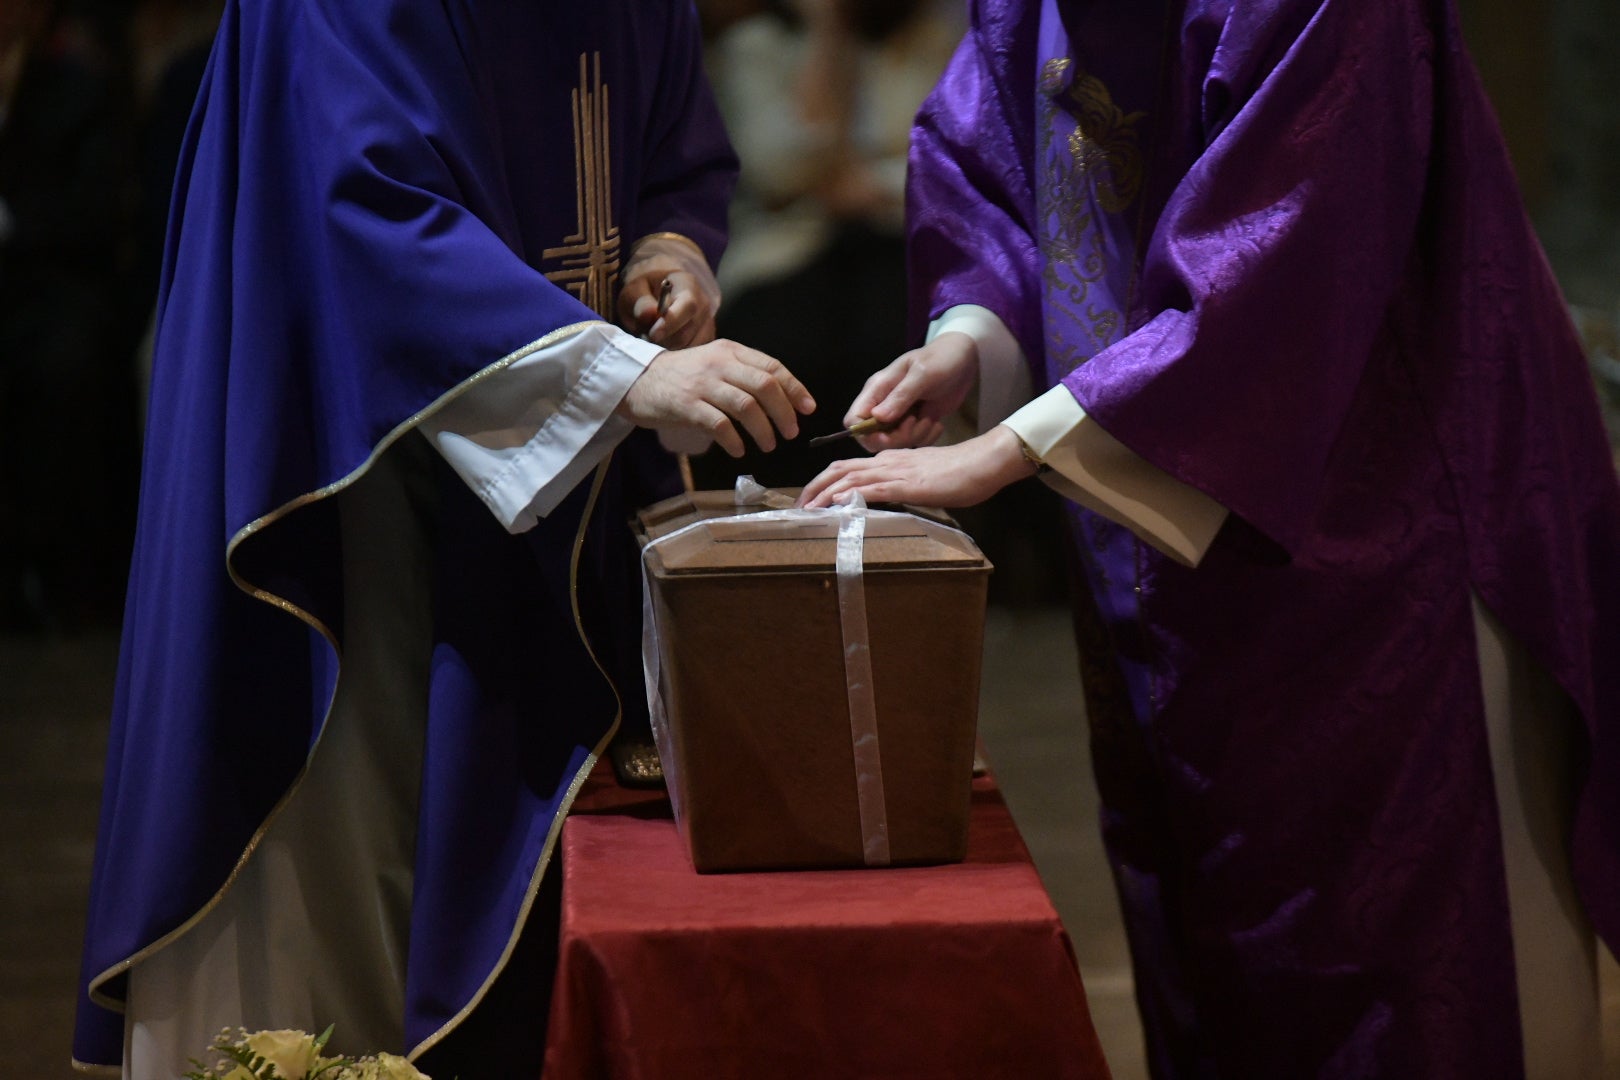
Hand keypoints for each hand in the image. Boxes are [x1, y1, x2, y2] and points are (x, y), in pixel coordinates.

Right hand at [617, 340, 815, 457]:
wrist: (635, 379)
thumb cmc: (680, 377)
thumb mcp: (713, 363)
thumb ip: (742, 374)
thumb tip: (780, 399)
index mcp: (730, 351)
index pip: (772, 367)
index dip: (794, 389)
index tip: (808, 408)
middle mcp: (719, 364)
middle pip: (764, 386)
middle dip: (784, 412)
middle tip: (791, 432)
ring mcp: (702, 384)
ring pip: (746, 406)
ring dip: (764, 430)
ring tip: (768, 445)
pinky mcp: (686, 405)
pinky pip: (719, 424)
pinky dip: (734, 440)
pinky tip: (738, 450)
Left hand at [618, 235, 720, 348]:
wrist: (655, 296)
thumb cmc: (644, 292)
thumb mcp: (634, 290)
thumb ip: (640, 302)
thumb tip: (648, 314)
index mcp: (688, 285)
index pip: (688, 306)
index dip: (671, 323)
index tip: (653, 334)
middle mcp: (703, 305)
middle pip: (688, 332)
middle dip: (663, 341)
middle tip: (645, 338)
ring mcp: (707, 324)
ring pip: (689, 348)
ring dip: (667, 350)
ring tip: (653, 340)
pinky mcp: (706, 341)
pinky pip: (691, 356)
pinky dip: (675, 356)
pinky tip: (663, 347)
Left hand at [796, 425, 1035, 508]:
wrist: (983, 461)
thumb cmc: (961, 473)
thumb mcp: (925, 480)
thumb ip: (904, 486)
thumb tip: (888, 500)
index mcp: (890, 460)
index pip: (848, 467)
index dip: (824, 481)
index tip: (811, 499)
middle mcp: (886, 461)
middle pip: (838, 469)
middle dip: (813, 487)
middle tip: (798, 506)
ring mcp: (894, 471)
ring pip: (848, 477)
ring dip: (823, 494)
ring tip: (806, 510)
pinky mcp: (905, 484)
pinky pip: (870, 489)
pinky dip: (848, 496)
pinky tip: (835, 505)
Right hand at [845, 332, 977, 451]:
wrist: (962, 359)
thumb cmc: (940, 360)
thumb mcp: (922, 375)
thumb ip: (901, 396)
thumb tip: (877, 418)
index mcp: (877, 390)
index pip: (854, 420)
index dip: (865, 433)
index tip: (887, 436)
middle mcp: (884, 405)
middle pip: (873, 437)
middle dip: (895, 438)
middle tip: (916, 423)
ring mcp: (899, 416)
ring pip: (895, 443)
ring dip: (915, 437)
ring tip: (931, 419)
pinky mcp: (915, 423)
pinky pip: (914, 442)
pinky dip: (926, 438)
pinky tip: (936, 423)